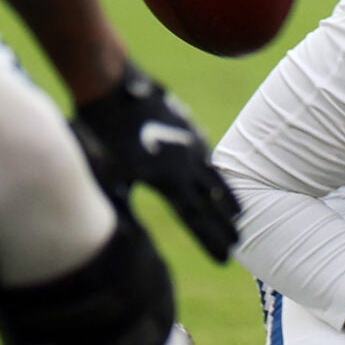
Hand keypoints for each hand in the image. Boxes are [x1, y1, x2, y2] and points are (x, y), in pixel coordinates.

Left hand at [73, 63, 240, 260]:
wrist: (113, 86)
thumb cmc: (103, 131)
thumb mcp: (110, 171)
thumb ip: (125, 196)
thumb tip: (120, 227)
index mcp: (167, 179)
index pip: (196, 218)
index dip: (211, 240)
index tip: (226, 258)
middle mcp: (186, 164)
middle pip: (213, 201)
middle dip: (226, 225)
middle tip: (241, 243)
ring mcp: (191, 143)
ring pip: (216, 177)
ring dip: (227, 198)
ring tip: (239, 213)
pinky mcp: (188, 127)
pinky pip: (207, 157)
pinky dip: (216, 173)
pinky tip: (217, 178)